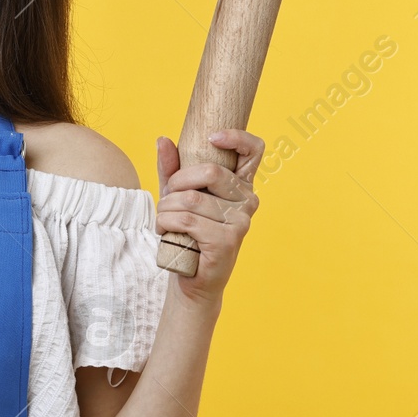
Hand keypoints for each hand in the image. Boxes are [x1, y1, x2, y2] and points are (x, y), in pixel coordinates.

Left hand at [154, 129, 263, 309]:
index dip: (237, 138)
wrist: (190, 278)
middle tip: (166, 200)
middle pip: (210, 172)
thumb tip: (163, 139)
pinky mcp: (227, 240)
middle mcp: (248, 201)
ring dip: (166, 209)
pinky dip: (167, 224)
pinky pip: (187, 220)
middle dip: (176, 184)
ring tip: (164, 220)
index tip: (212, 137)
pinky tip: (165, 232)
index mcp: (241, 185)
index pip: (254, 150)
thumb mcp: (177, 196)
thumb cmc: (186, 234)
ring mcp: (240, 221)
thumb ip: (171, 169)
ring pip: (191, 199)